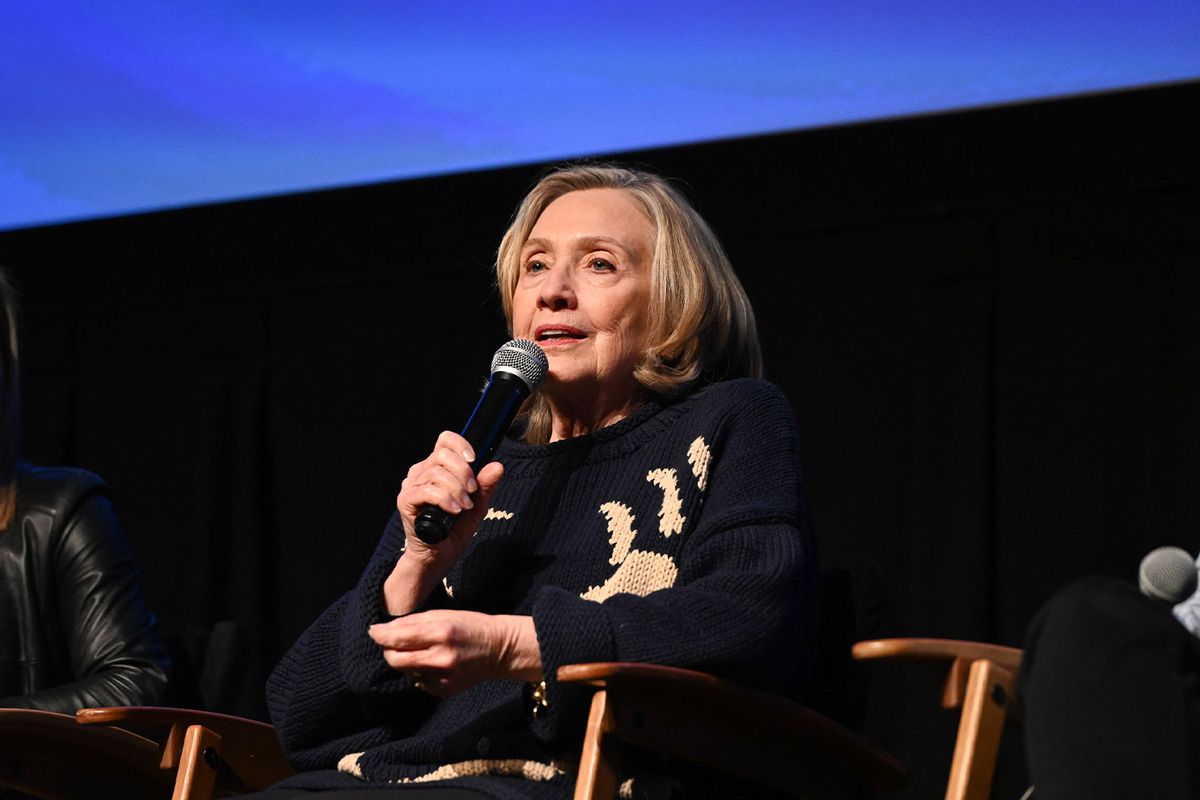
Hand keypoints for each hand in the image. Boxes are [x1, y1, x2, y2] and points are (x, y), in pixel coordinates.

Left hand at [368, 610, 541, 696]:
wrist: (500, 649)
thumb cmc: (470, 626)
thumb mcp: (444, 615)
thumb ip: (413, 622)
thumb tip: (384, 630)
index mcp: (441, 633)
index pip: (398, 638)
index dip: (380, 635)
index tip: (373, 631)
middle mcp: (441, 658)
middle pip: (395, 660)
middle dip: (388, 650)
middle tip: (392, 642)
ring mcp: (443, 678)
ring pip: (405, 672)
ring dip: (404, 661)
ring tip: (418, 651)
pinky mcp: (444, 691)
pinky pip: (419, 682)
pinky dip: (419, 672)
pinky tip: (433, 663)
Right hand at [384, 432, 504, 614]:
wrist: (438, 556)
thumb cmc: (454, 529)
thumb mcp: (477, 506)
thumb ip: (485, 486)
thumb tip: (497, 466)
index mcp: (437, 467)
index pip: (445, 440)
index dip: (460, 444)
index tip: (474, 459)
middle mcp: (421, 472)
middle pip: (443, 454)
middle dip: (464, 472)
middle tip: (472, 492)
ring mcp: (411, 486)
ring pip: (437, 472)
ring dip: (457, 489)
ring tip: (464, 507)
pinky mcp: (406, 501)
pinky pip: (427, 491)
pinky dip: (445, 499)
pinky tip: (454, 510)